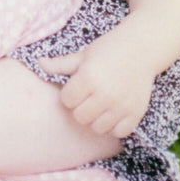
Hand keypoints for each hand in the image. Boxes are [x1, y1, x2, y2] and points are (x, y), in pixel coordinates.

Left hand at [39, 28, 156, 137]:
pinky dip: (113, 126)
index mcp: (88, 77)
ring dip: (96, 119)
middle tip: (87, 97)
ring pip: (98, 128)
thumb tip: (39, 63)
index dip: (69, 94)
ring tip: (99, 105)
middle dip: (80, 108)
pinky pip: (118, 133)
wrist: (140, 48)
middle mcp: (105, 93)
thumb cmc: (107, 50)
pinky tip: (112, 113)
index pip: (67, 101)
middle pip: (80, 117)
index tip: (76, 87)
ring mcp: (122, 105)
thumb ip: (60, 64)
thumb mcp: (82, 54)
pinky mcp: (136, 113)